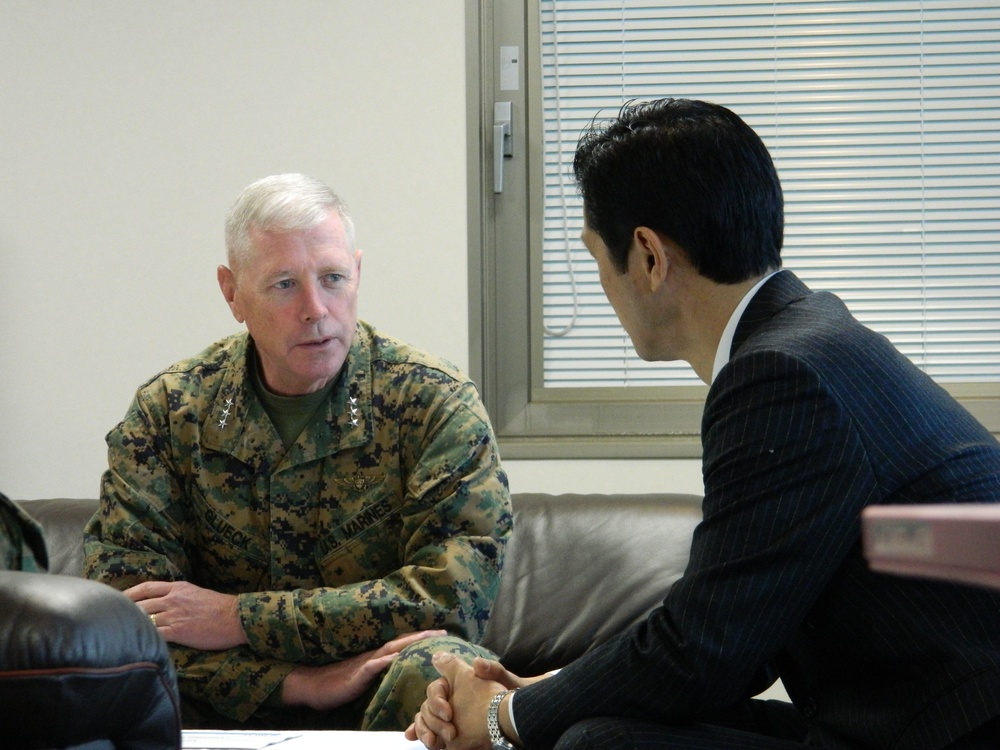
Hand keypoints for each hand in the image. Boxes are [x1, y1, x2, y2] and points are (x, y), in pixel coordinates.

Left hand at [125, 580, 245, 649]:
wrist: (236, 617)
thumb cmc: (221, 607)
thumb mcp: (197, 593)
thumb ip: (180, 596)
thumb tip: (165, 603)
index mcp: (179, 587)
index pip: (147, 587)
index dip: (129, 593)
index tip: (118, 598)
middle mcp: (173, 599)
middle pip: (141, 603)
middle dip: (125, 611)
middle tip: (113, 618)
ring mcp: (175, 615)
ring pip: (144, 618)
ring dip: (132, 626)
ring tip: (121, 634)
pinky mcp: (178, 631)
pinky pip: (154, 634)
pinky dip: (145, 638)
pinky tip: (137, 643)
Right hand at [283, 629, 446, 710]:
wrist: (312, 685)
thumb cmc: (338, 684)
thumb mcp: (364, 678)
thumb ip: (380, 673)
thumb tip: (398, 671)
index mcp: (376, 657)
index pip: (402, 645)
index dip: (421, 639)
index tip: (441, 634)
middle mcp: (373, 656)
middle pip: (400, 642)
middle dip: (422, 637)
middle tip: (443, 632)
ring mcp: (364, 664)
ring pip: (389, 650)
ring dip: (408, 643)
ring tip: (426, 638)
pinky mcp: (355, 676)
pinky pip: (370, 667)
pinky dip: (383, 662)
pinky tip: (394, 658)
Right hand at [405, 652, 520, 749]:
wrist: (514, 718)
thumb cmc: (508, 695)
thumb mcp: (504, 681)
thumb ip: (492, 669)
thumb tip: (477, 662)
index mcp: (456, 684)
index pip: (435, 689)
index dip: (437, 701)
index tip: (449, 714)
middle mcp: (448, 700)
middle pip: (428, 708)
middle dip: (432, 721)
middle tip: (449, 734)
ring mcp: (447, 718)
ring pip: (426, 722)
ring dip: (425, 731)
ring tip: (433, 743)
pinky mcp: (450, 734)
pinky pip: (433, 735)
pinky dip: (427, 739)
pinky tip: (433, 745)